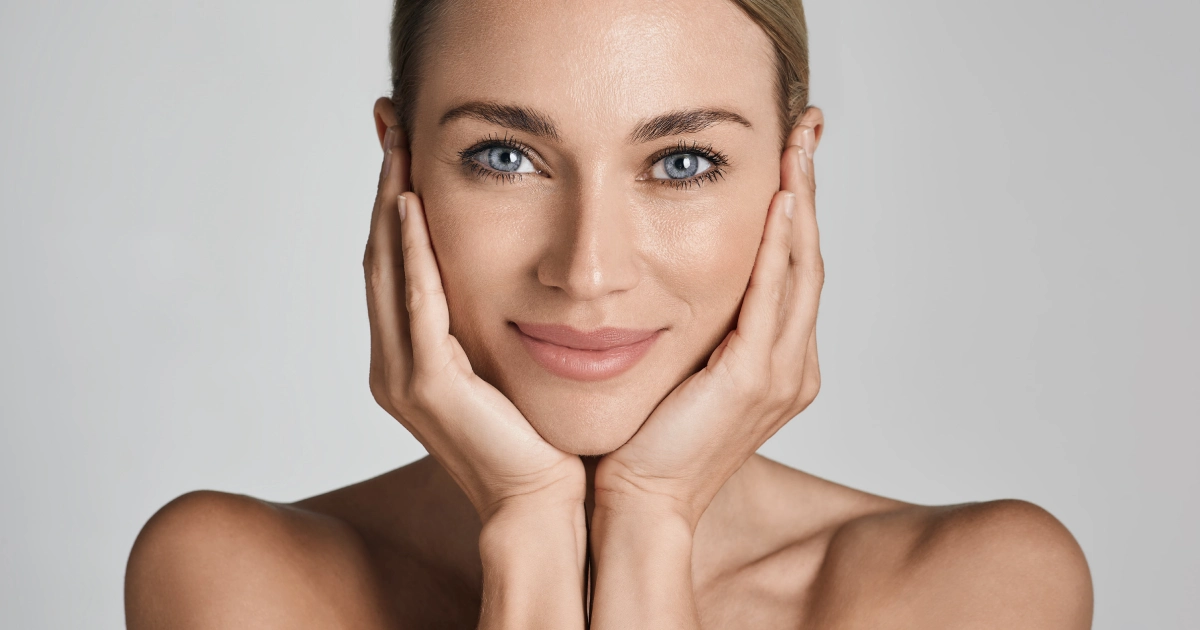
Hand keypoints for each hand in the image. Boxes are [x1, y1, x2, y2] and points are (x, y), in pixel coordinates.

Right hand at [363, 125, 584, 522]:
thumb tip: (509, 271)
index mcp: (410, 360)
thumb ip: (487, 322)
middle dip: (384, 188)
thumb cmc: (536, 438)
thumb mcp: (506, 364)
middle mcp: (394, 365)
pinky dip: (412, 254)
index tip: (402, 148)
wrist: (545, 504)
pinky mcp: (430, 387)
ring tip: (398, 148)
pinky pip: (417, 305)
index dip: (392, 204)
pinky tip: (412, 207)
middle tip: (390, 126)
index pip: (394, 265)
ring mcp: (404, 377)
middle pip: (380, 258)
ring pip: (388, 272)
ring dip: (390, 206)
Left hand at [594, 126, 823, 527]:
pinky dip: (777, 247)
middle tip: (806, 128)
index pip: (793, 269)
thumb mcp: (683, 369)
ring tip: (797, 146)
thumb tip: (679, 277)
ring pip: (800, 270)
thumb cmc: (648, 439)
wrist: (637, 501)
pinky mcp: (754, 381)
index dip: (796, 208)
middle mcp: (792, 365)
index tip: (791, 153)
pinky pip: (771, 298)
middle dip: (809, 189)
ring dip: (800, 203)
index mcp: (777, 362)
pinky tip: (777, 201)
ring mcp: (780, 374)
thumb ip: (701, 327)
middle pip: (808, 258)